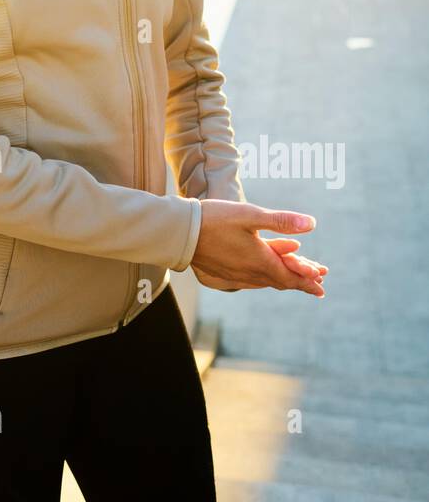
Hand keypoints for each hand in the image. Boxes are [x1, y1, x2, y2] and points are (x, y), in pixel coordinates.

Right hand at [189, 201, 328, 297]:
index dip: (308, 280)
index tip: (322, 286)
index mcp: (260, 260)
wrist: (180, 232)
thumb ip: (281, 221)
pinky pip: (249, 280)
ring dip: (282, 279)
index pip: (290, 276)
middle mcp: (249, 272)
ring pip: (264, 281)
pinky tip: (260, 274)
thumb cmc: (216, 219)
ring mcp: (234, 274)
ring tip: (293, 278)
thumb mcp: (251, 215)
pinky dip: (263, 277)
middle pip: (280, 281)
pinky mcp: (221, 273)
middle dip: (299, 282)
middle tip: (316, 285)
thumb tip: (312, 223)